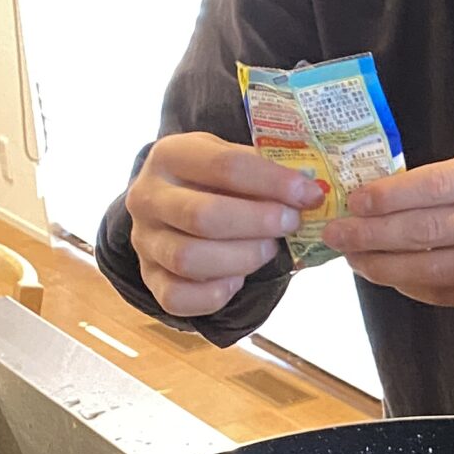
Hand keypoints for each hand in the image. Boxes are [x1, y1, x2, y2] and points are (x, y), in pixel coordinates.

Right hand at [127, 133, 321, 318]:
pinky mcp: (149, 279)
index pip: (223, 166)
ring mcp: (144, 241)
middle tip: (291, 224)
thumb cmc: (213, 180)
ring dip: (242, 258)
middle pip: (203, 217)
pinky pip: (178, 298)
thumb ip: (264, 169)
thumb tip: (310, 191)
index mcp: (169, 156)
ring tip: (268, 250)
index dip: (273, 182)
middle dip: (258, 223)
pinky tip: (238, 280)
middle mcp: (147, 198)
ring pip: (189, 259)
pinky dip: (215, 294)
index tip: (309, 195)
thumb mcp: (232, 158)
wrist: (173, 204)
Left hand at [323, 153, 453, 307]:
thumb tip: (380, 196)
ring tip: (353, 258)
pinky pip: (444, 293)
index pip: (434, 186)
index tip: (354, 201)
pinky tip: (388, 274)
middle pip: (426, 231)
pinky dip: (409, 285)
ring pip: (431, 269)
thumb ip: (445, 180)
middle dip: (372, 234)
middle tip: (337, 234)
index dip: (388, 197)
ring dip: (383, 265)